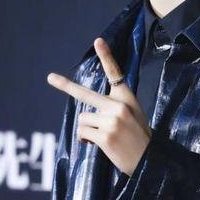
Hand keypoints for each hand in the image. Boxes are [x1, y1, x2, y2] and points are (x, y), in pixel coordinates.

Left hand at [47, 37, 151, 175]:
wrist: (150, 159)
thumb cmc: (138, 136)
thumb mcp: (132, 114)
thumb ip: (111, 108)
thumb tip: (85, 117)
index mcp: (126, 97)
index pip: (115, 73)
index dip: (106, 56)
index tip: (98, 41)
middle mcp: (118, 105)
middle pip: (85, 94)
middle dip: (65, 86)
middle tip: (50, 78)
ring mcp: (111, 119)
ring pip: (82, 119)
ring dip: (87, 130)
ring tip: (103, 137)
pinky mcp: (105, 135)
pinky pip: (83, 132)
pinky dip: (86, 139)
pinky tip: (98, 145)